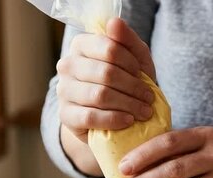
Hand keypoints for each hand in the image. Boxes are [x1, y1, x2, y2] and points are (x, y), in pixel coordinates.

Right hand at [56, 18, 156, 142]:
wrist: (112, 117)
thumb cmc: (125, 83)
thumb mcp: (134, 59)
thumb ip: (128, 40)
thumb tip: (114, 22)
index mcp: (81, 45)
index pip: (109, 48)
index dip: (130, 63)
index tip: (141, 74)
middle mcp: (67, 65)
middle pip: (106, 73)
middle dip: (133, 87)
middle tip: (148, 98)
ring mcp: (64, 90)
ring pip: (99, 95)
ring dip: (128, 105)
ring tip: (144, 112)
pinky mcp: (65, 115)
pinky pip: (90, 116)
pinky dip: (114, 119)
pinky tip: (128, 120)